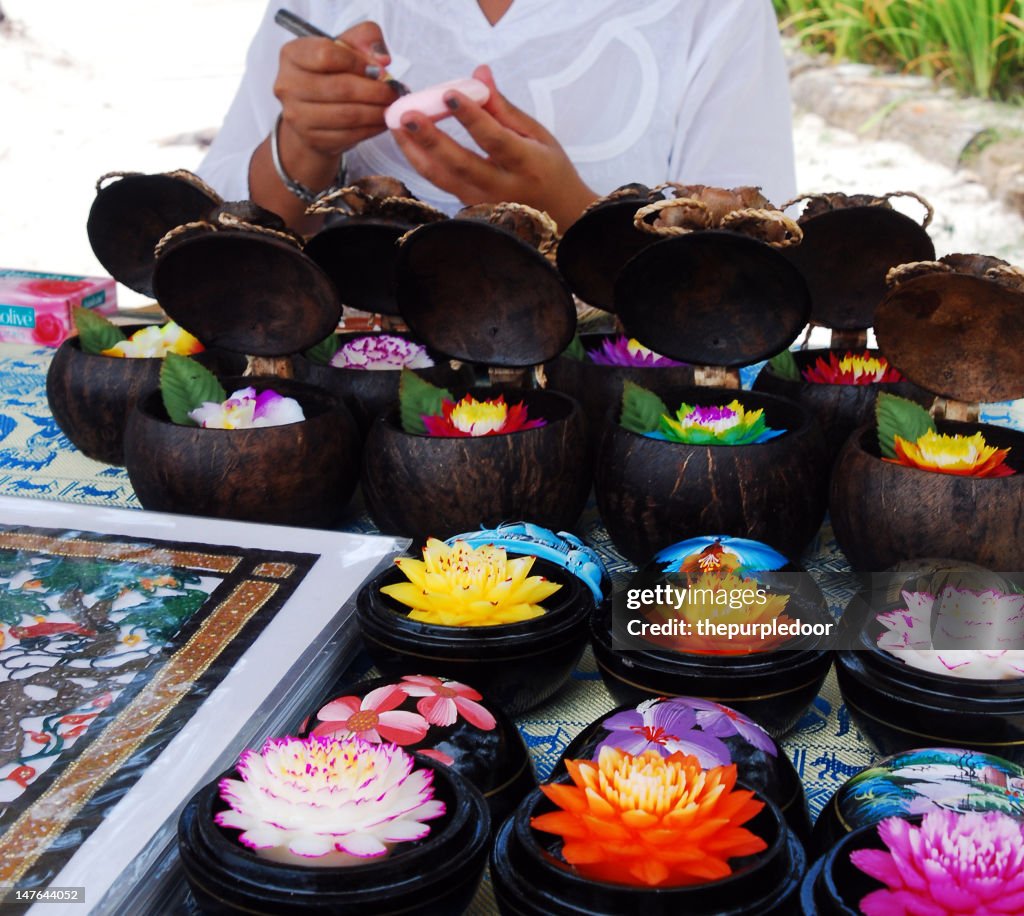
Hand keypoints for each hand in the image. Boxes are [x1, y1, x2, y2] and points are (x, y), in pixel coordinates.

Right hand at [274, 21, 397, 183]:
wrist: (312, 114)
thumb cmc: (330, 74)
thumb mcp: (345, 46)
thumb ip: (364, 38)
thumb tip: (382, 59)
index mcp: (292, 54)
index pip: (326, 54)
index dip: (358, 62)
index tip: (379, 69)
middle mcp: (288, 84)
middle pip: (341, 87)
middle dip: (375, 91)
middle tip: (394, 92)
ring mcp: (297, 115)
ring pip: (347, 114)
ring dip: (377, 112)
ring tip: (391, 106)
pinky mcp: (312, 138)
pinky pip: (349, 135)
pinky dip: (372, 128)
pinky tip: (382, 121)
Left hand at [392, 65, 597, 231]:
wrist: (558, 216)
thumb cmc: (549, 169)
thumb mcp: (538, 135)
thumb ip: (504, 107)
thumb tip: (478, 74)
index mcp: (527, 164)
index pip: (495, 139)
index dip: (472, 117)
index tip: (450, 93)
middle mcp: (502, 188)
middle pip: (461, 164)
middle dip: (431, 138)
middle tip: (407, 115)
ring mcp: (482, 202)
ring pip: (443, 178)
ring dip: (415, 150)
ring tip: (396, 124)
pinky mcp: (468, 207)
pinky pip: (440, 183)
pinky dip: (421, 160)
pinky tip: (407, 140)